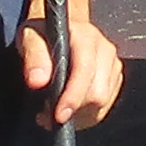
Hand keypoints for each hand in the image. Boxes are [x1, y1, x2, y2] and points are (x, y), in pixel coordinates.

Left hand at [20, 15, 125, 129]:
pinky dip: (87, 113)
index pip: (85, 72)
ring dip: (79, 114)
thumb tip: (37, 81)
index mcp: (85, 37)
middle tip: (47, 117)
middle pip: (98, 93)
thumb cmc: (43, 34)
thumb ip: (34, 57)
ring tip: (56, 112)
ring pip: (103, 103)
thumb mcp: (30, 37)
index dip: (73, 97)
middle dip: (74, 110)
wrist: (61, 28)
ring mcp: (113, 63)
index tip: (58, 116)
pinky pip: (105, 105)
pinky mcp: (115, 77)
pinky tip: (70, 108)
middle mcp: (105, 49)